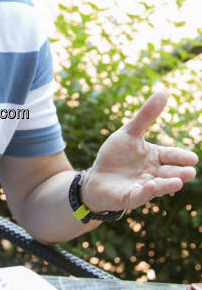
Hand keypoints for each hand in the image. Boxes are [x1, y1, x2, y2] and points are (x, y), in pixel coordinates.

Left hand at [81, 92, 197, 212]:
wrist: (96, 177)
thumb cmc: (115, 155)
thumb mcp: (129, 132)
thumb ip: (146, 115)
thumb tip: (163, 92)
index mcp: (154, 157)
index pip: (171, 155)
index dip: (181, 157)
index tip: (192, 158)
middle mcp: (153, 173)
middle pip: (169, 173)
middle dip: (180, 173)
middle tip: (190, 172)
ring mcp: (142, 186)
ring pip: (158, 186)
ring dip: (167, 184)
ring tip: (178, 182)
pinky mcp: (129, 197)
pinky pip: (139, 195)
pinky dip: (145, 192)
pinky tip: (151, 186)